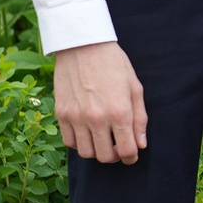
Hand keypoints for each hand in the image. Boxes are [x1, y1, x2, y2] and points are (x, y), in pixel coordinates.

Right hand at [52, 41, 146, 162]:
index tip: (132, 155)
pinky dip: (79, 142)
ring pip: (86, 153)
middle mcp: (97, 118)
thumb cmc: (113, 64)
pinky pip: (69, 142)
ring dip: (96, 151)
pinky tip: (86, 131)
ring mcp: (76, 117)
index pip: (127, 150)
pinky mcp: (61, 113)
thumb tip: (141, 144)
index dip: (132, 157)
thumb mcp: (135, 87)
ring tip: (102, 139)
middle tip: (118, 146)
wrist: (83, 45)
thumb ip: (139, 118)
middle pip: (106, 157)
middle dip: (115, 156)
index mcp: (119, 112)